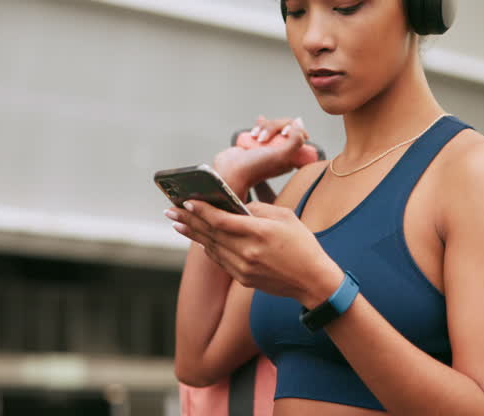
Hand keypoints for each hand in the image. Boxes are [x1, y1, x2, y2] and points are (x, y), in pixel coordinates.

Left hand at [165, 199, 342, 305]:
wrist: (314, 282)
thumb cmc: (302, 244)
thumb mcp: (285, 216)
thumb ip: (258, 209)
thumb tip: (236, 205)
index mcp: (258, 232)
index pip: (220, 219)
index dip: (200, 209)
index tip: (185, 200)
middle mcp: (247, 251)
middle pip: (209, 233)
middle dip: (188, 220)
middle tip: (170, 210)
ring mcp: (244, 267)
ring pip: (211, 247)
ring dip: (193, 234)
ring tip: (179, 223)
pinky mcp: (244, 279)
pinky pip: (220, 260)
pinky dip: (208, 248)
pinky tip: (200, 239)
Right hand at [214, 116, 309, 196]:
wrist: (231, 171)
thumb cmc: (256, 167)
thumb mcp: (282, 156)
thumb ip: (296, 140)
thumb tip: (299, 122)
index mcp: (290, 158)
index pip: (298, 135)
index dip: (293, 129)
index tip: (284, 133)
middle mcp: (280, 153)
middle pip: (285, 128)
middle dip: (275, 127)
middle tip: (264, 138)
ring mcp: (268, 147)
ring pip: (273, 127)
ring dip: (265, 126)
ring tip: (256, 136)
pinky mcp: (256, 143)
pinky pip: (263, 128)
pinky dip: (260, 124)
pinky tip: (258, 121)